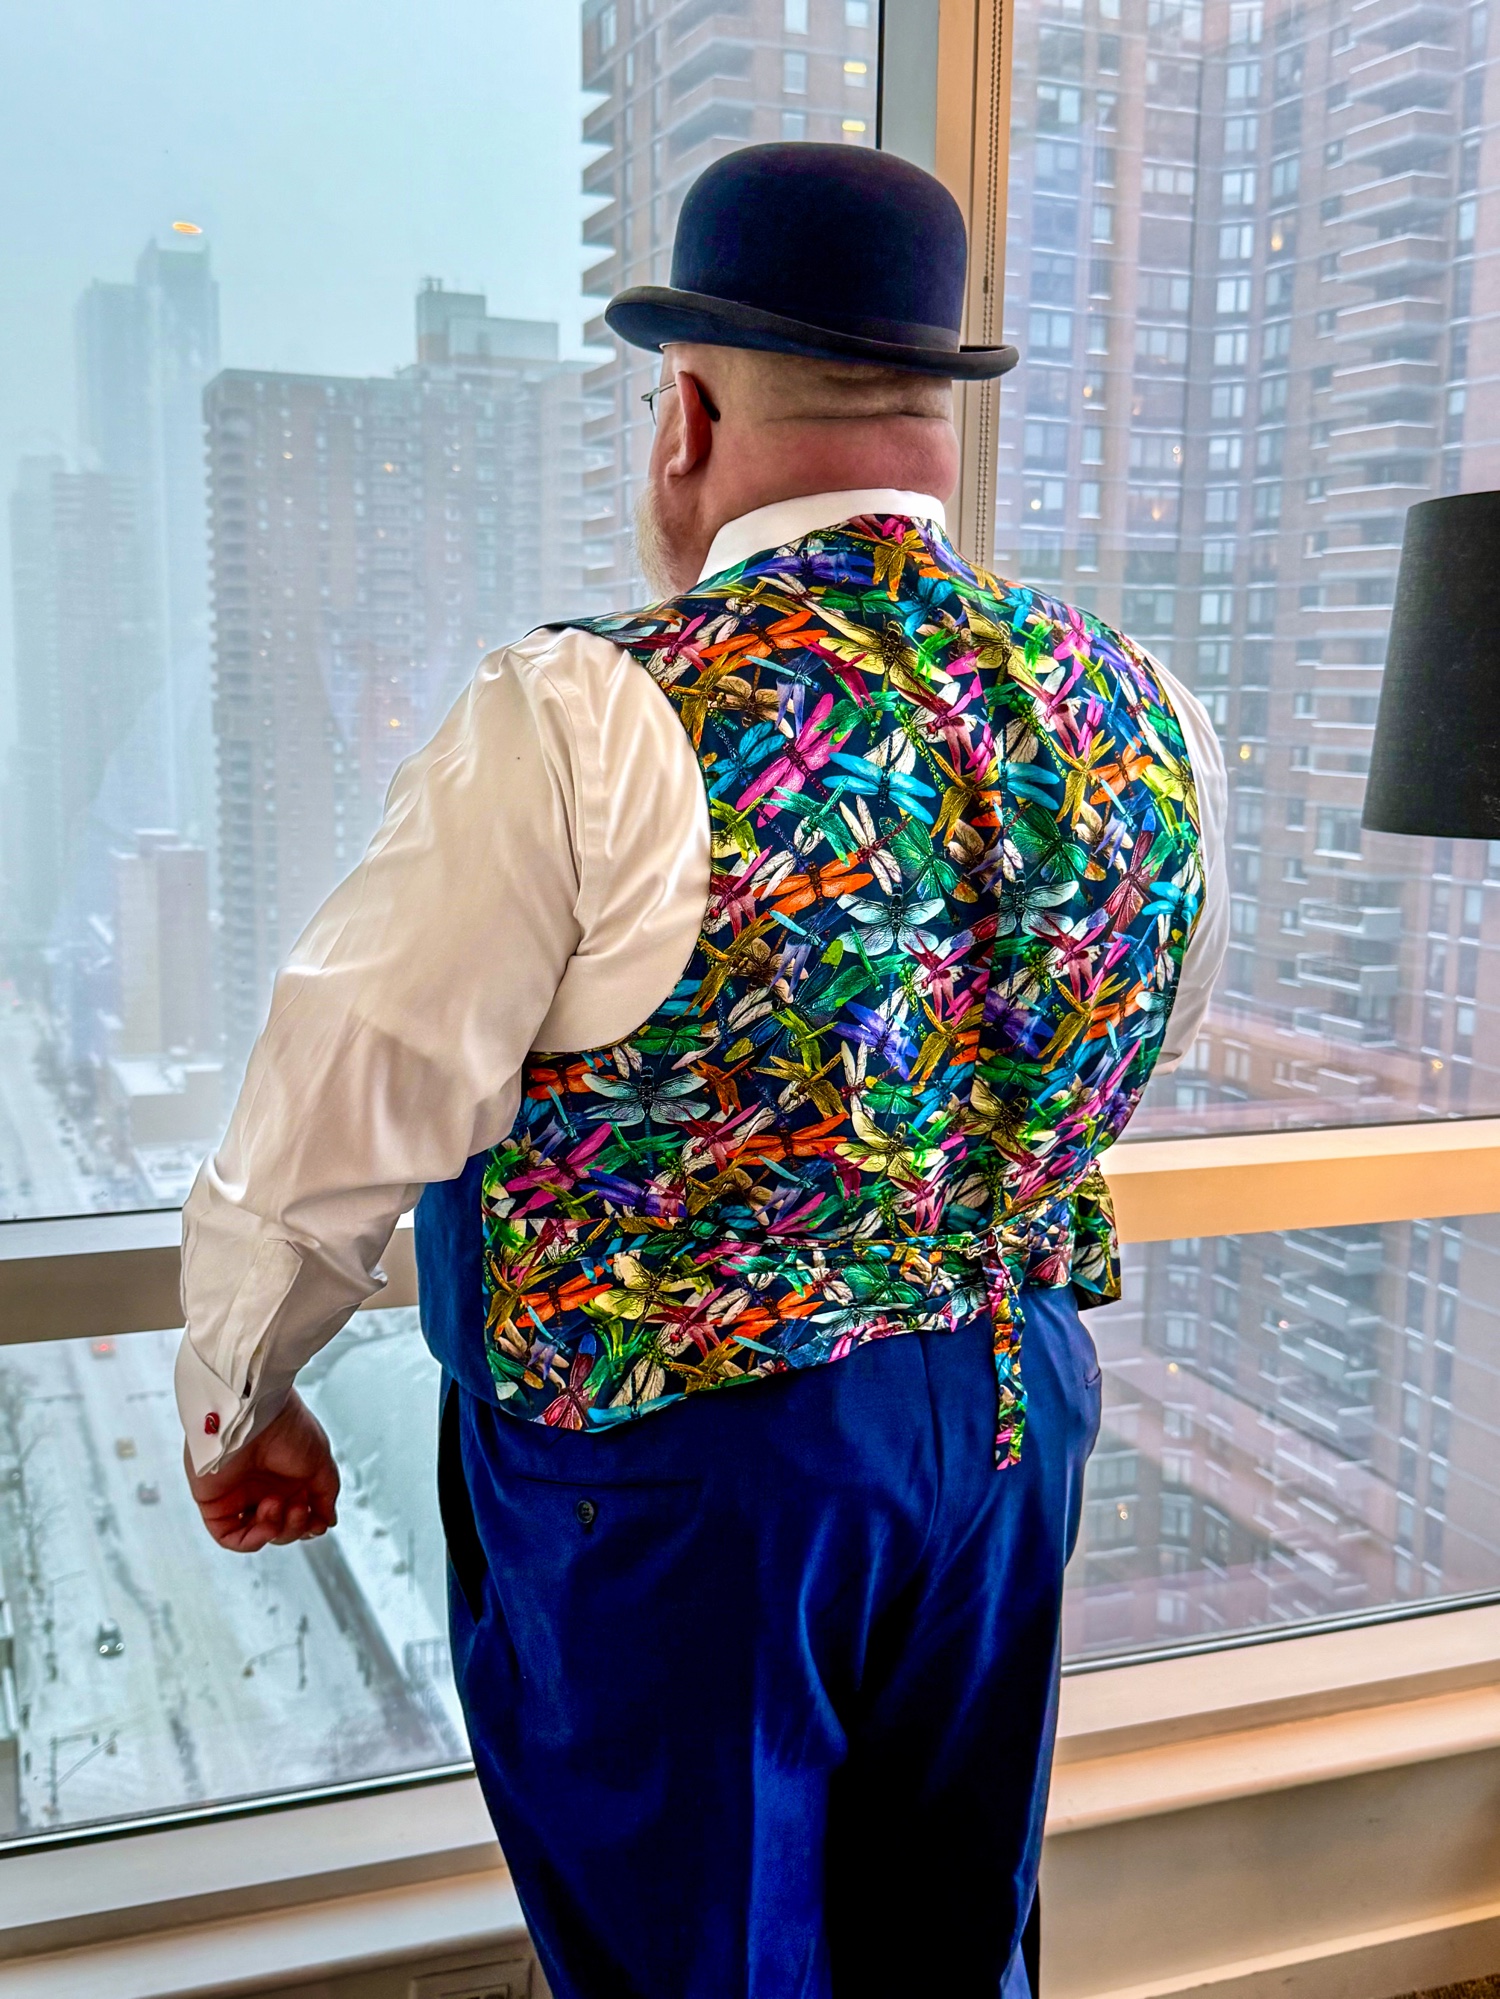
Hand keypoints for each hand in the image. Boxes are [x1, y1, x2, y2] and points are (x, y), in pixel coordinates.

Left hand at [185, 1390, 339, 1551]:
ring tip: (277, 1505)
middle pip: (280, 1530)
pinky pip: (231, 1537)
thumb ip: (325, 1494)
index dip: (308, 1524)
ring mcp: (239, 1497)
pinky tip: (266, 1523)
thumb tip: (327, 1521)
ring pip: (257, 1535)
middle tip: (298, 1508)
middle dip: (294, 1527)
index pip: (298, 1516)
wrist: (255, 1413)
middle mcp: (263, 1488)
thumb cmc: (288, 1427)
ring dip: (275, 1531)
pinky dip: (252, 1540)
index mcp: (286, 1478)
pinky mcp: (216, 1504)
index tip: (318, 1519)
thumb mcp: (320, 1462)